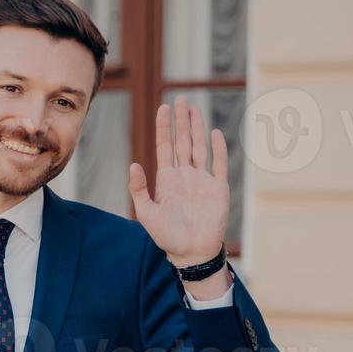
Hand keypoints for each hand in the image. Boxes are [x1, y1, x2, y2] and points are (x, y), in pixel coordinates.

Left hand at [127, 97, 229, 268]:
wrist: (191, 252)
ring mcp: (202, 180)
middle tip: (180, 99)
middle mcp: (185, 175)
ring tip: (194, 109)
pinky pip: (219, 164)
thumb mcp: (146, 213)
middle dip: (180, 121)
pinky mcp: (218, 188)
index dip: (163, 128)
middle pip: (183, 142)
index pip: (165, 147)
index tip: (162, 108)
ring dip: (197, 128)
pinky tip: (214, 133)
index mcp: (167, 179)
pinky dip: (218, 149)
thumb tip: (133, 164)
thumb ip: (139, 189)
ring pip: (200, 147)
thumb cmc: (167, 236)